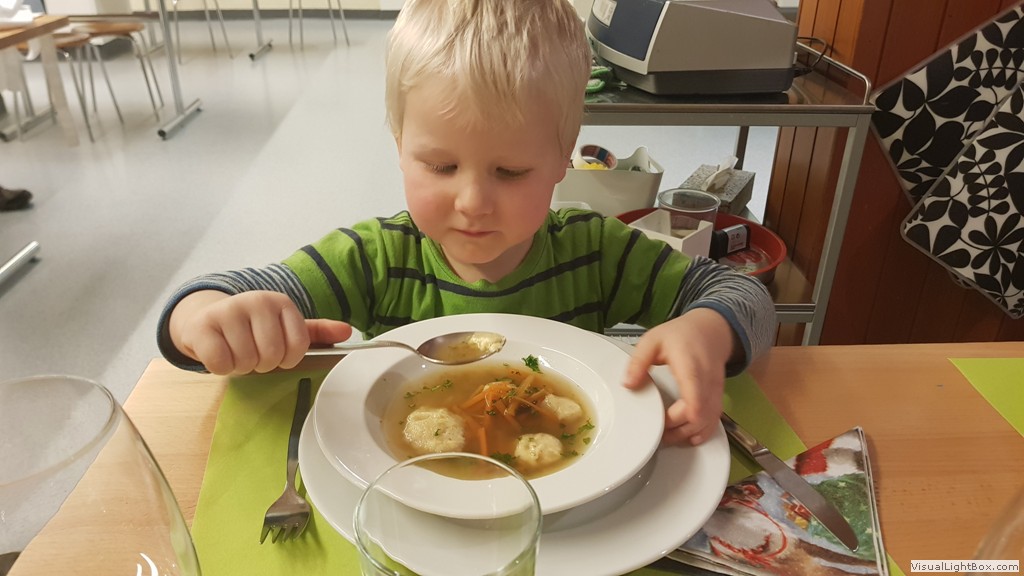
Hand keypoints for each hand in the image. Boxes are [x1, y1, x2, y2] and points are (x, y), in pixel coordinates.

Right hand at [169, 290, 352, 374]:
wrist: (205, 320)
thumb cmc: (250, 330)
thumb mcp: (284, 328)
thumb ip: (315, 332)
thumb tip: (347, 331)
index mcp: (281, 302)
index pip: (298, 346)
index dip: (288, 359)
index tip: (278, 353)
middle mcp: (256, 300)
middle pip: (272, 355)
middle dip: (262, 364)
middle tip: (252, 354)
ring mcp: (228, 310)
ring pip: (246, 361)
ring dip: (240, 366)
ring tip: (235, 351)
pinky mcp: (203, 326)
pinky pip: (220, 363)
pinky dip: (221, 367)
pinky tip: (219, 353)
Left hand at [623, 308, 735, 445]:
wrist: (711, 329)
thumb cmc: (682, 335)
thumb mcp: (653, 340)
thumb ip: (638, 362)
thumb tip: (627, 384)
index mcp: (690, 367)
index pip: (693, 399)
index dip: (680, 417)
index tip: (661, 422)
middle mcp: (707, 382)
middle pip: (701, 416)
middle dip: (679, 430)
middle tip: (659, 433)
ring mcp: (716, 390)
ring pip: (710, 420)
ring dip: (690, 433)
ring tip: (669, 437)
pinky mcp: (718, 396)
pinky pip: (715, 419)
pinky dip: (703, 431)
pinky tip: (689, 437)